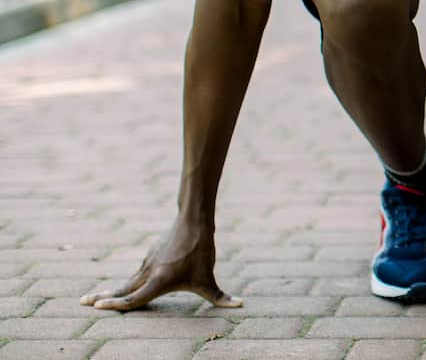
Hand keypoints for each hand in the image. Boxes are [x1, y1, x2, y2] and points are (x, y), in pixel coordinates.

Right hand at [81, 219, 240, 311]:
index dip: (115, 306)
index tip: (96, 307)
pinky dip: (126, 281)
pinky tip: (123, 286)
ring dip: (112, 290)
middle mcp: (148, 273)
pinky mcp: (151, 256)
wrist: (194, 221)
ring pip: (128, 281)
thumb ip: (220, 297)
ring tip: (96, 298)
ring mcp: (147, 263)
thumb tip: (240, 306)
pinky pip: (137, 273)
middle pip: (122, 290)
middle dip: (102, 298)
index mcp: (158, 282)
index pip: (132, 299)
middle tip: (82, 303)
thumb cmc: (201, 252)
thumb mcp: (209, 278)